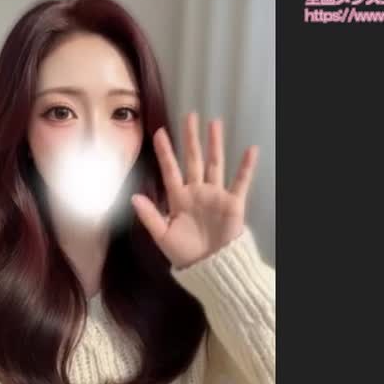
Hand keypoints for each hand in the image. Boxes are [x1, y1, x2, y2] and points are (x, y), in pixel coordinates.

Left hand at [131, 112, 258, 269]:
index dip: (165, 151)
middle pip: (193, 159)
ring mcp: (215, 195)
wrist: (211, 268)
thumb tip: (133, 197)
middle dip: (191, 139)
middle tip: (190, 116)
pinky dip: (246, 166)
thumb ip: (149, 216)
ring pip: (215, 163)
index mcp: (178, 198)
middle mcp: (196, 191)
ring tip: (215, 123)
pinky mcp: (233, 203)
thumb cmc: (185, 254)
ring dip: (214, 144)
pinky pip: (240, 181)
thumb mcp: (163, 236)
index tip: (159, 132)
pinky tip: (250, 150)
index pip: (170, 169)